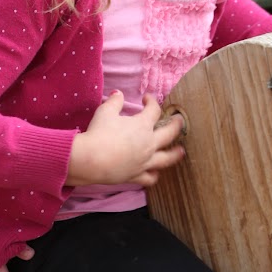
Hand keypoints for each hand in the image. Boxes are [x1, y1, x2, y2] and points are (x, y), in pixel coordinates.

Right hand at [67, 92, 184, 187]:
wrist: (91, 160)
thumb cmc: (98, 133)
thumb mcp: (105, 112)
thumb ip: (114, 102)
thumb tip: (118, 93)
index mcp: (142, 126)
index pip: (154, 110)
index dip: (152, 102)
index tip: (146, 98)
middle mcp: (148, 144)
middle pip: (169, 134)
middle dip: (176, 125)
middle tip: (179, 120)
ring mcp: (144, 161)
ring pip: (166, 158)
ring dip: (175, 154)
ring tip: (181, 151)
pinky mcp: (136, 175)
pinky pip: (150, 178)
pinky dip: (154, 175)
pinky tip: (155, 172)